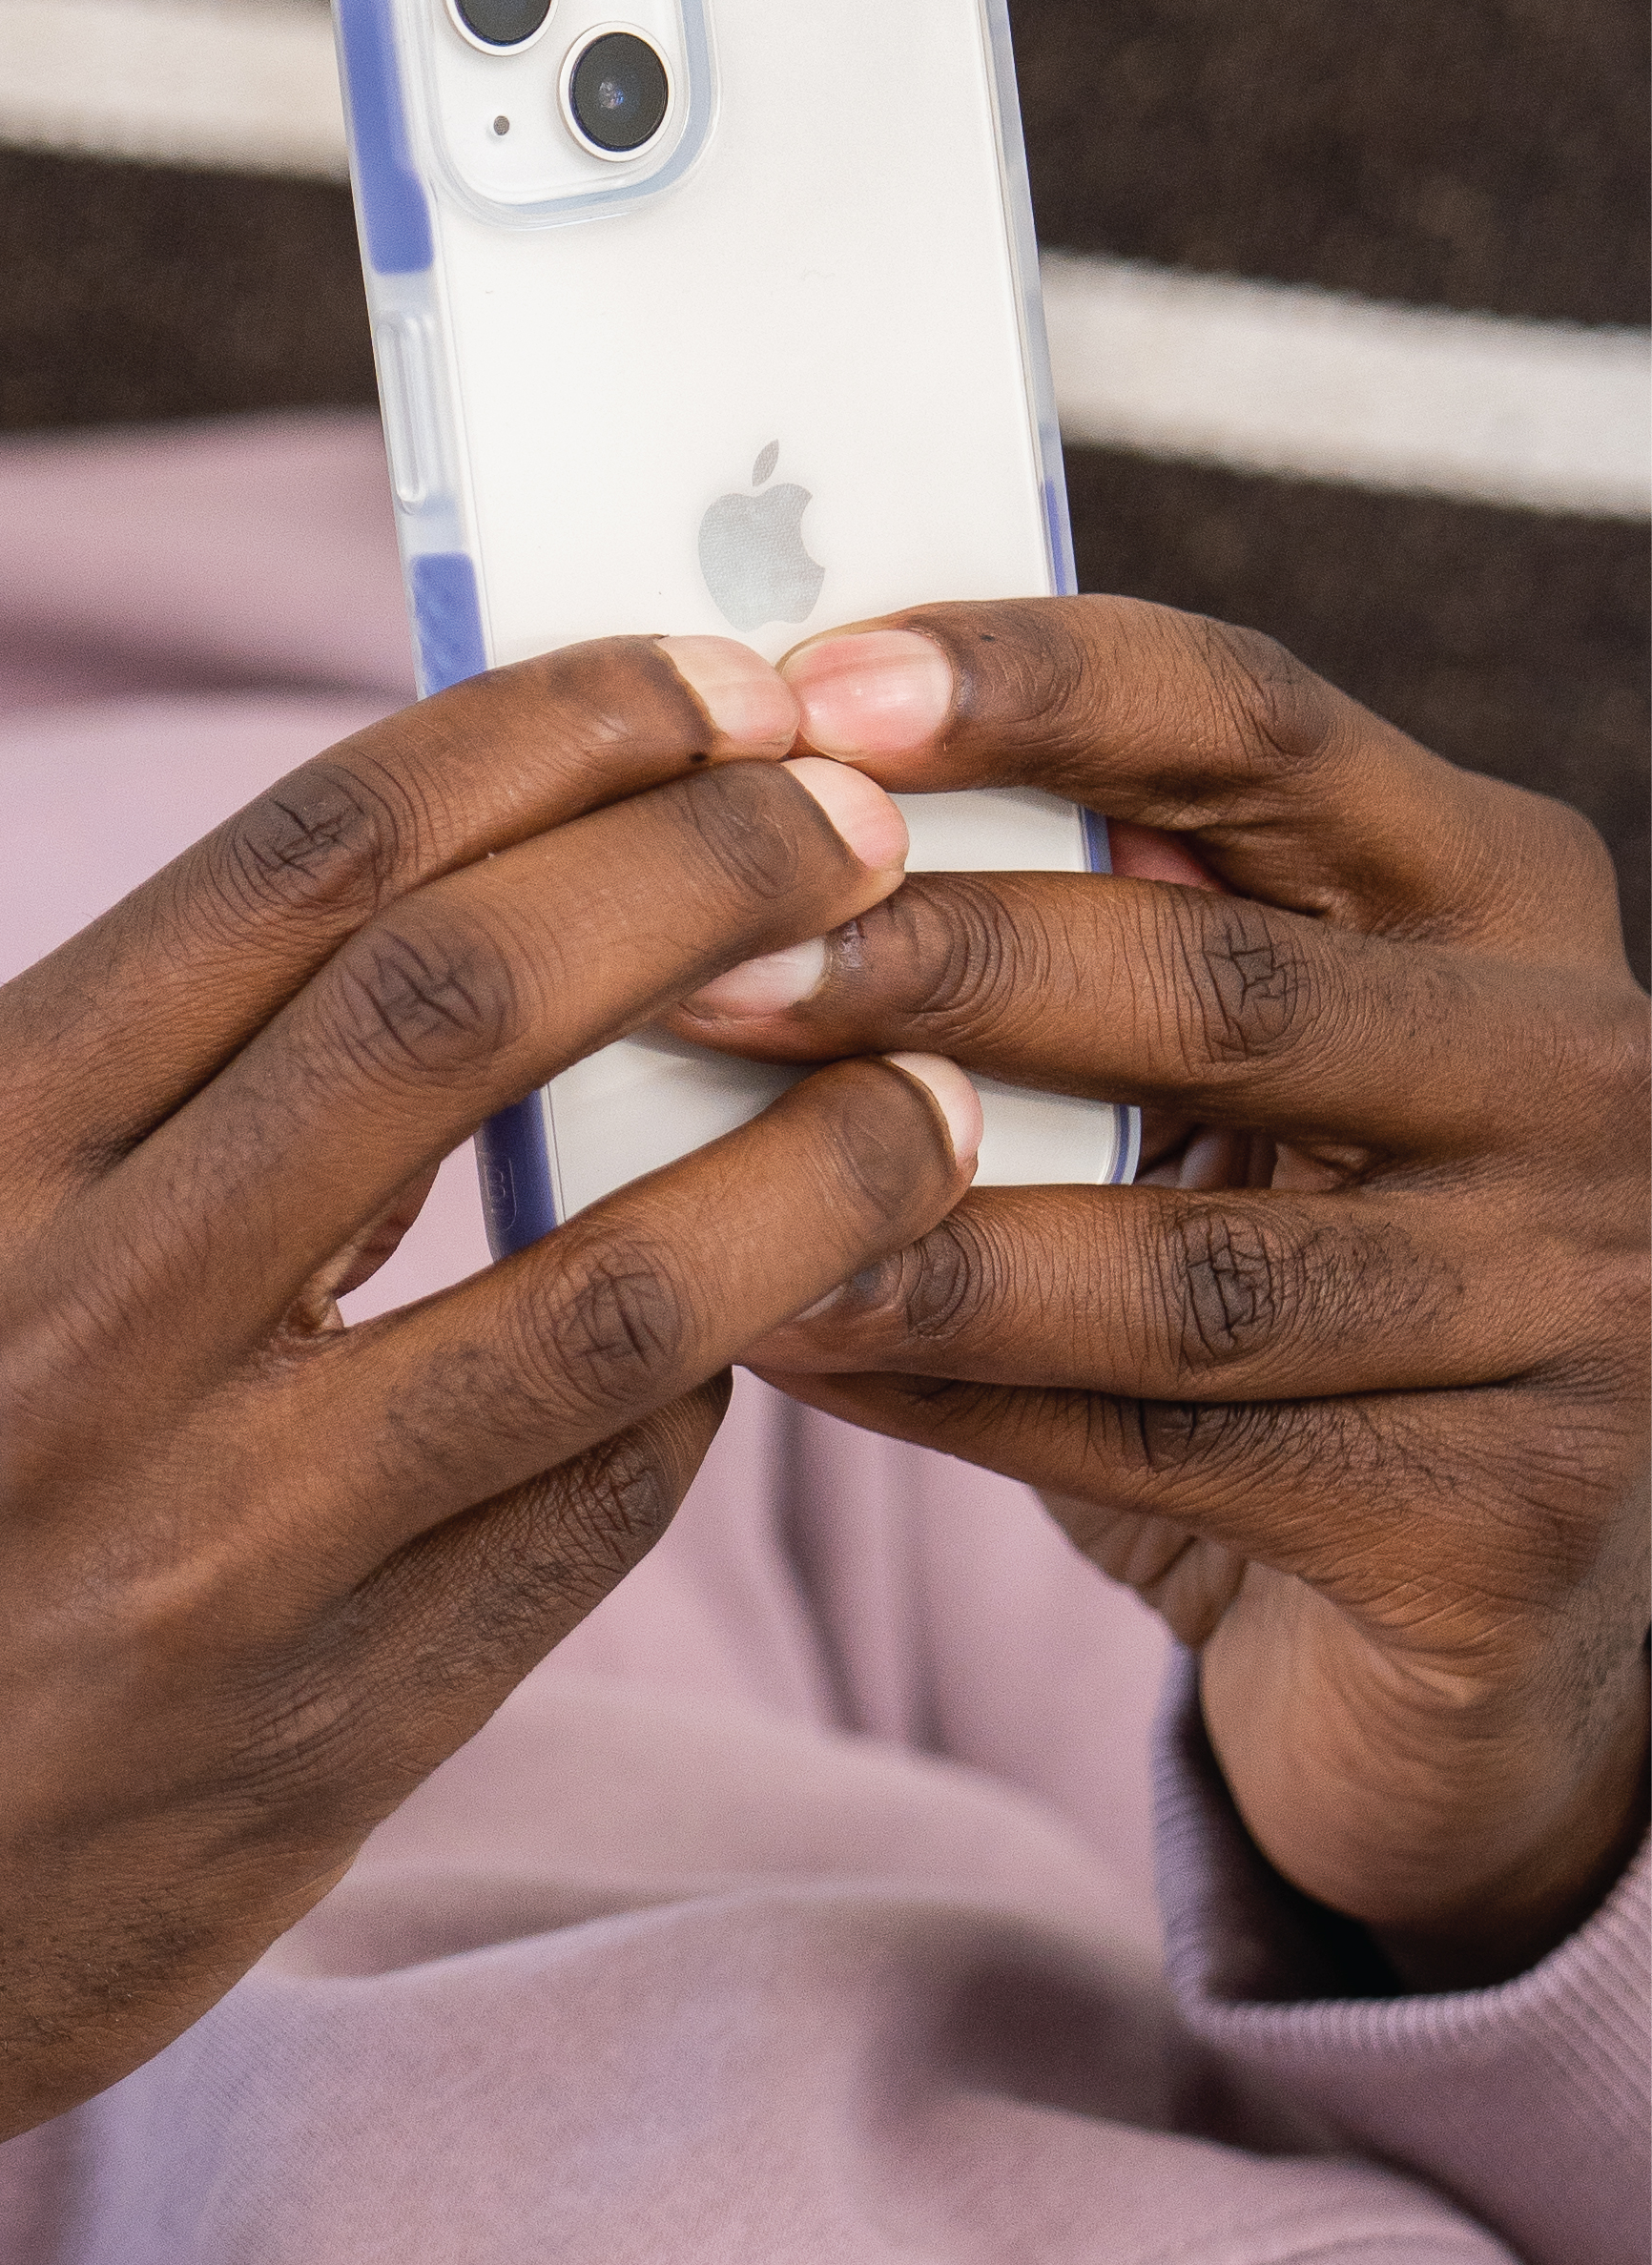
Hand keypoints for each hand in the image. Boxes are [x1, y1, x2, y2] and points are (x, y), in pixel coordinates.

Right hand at [0, 637, 975, 2264]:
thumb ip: (92, 1100)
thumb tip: (397, 922)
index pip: (295, 859)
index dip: (536, 734)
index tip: (693, 682)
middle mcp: (69, 1330)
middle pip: (462, 1002)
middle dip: (712, 868)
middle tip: (855, 820)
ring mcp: (210, 1551)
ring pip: (612, 1292)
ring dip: (819, 1161)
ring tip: (928, 1089)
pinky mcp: (324, 1743)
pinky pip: (595, 1520)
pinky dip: (704, 1393)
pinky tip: (753, 1335)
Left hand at [668, 598, 1649, 1989]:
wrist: (1458, 1577)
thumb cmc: (1258, 1226)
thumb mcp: (1206, 1029)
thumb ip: (1068, 893)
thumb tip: (748, 776)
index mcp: (1494, 880)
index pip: (1258, 725)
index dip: (1030, 687)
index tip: (807, 687)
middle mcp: (1576, 1064)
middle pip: (1218, 981)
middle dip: (933, 963)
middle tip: (702, 966)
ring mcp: (1573, 1300)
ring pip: (1185, 1264)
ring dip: (914, 1228)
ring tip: (700, 1201)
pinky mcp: (1505, 1520)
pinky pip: (1168, 1452)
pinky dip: (947, 1403)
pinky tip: (781, 1352)